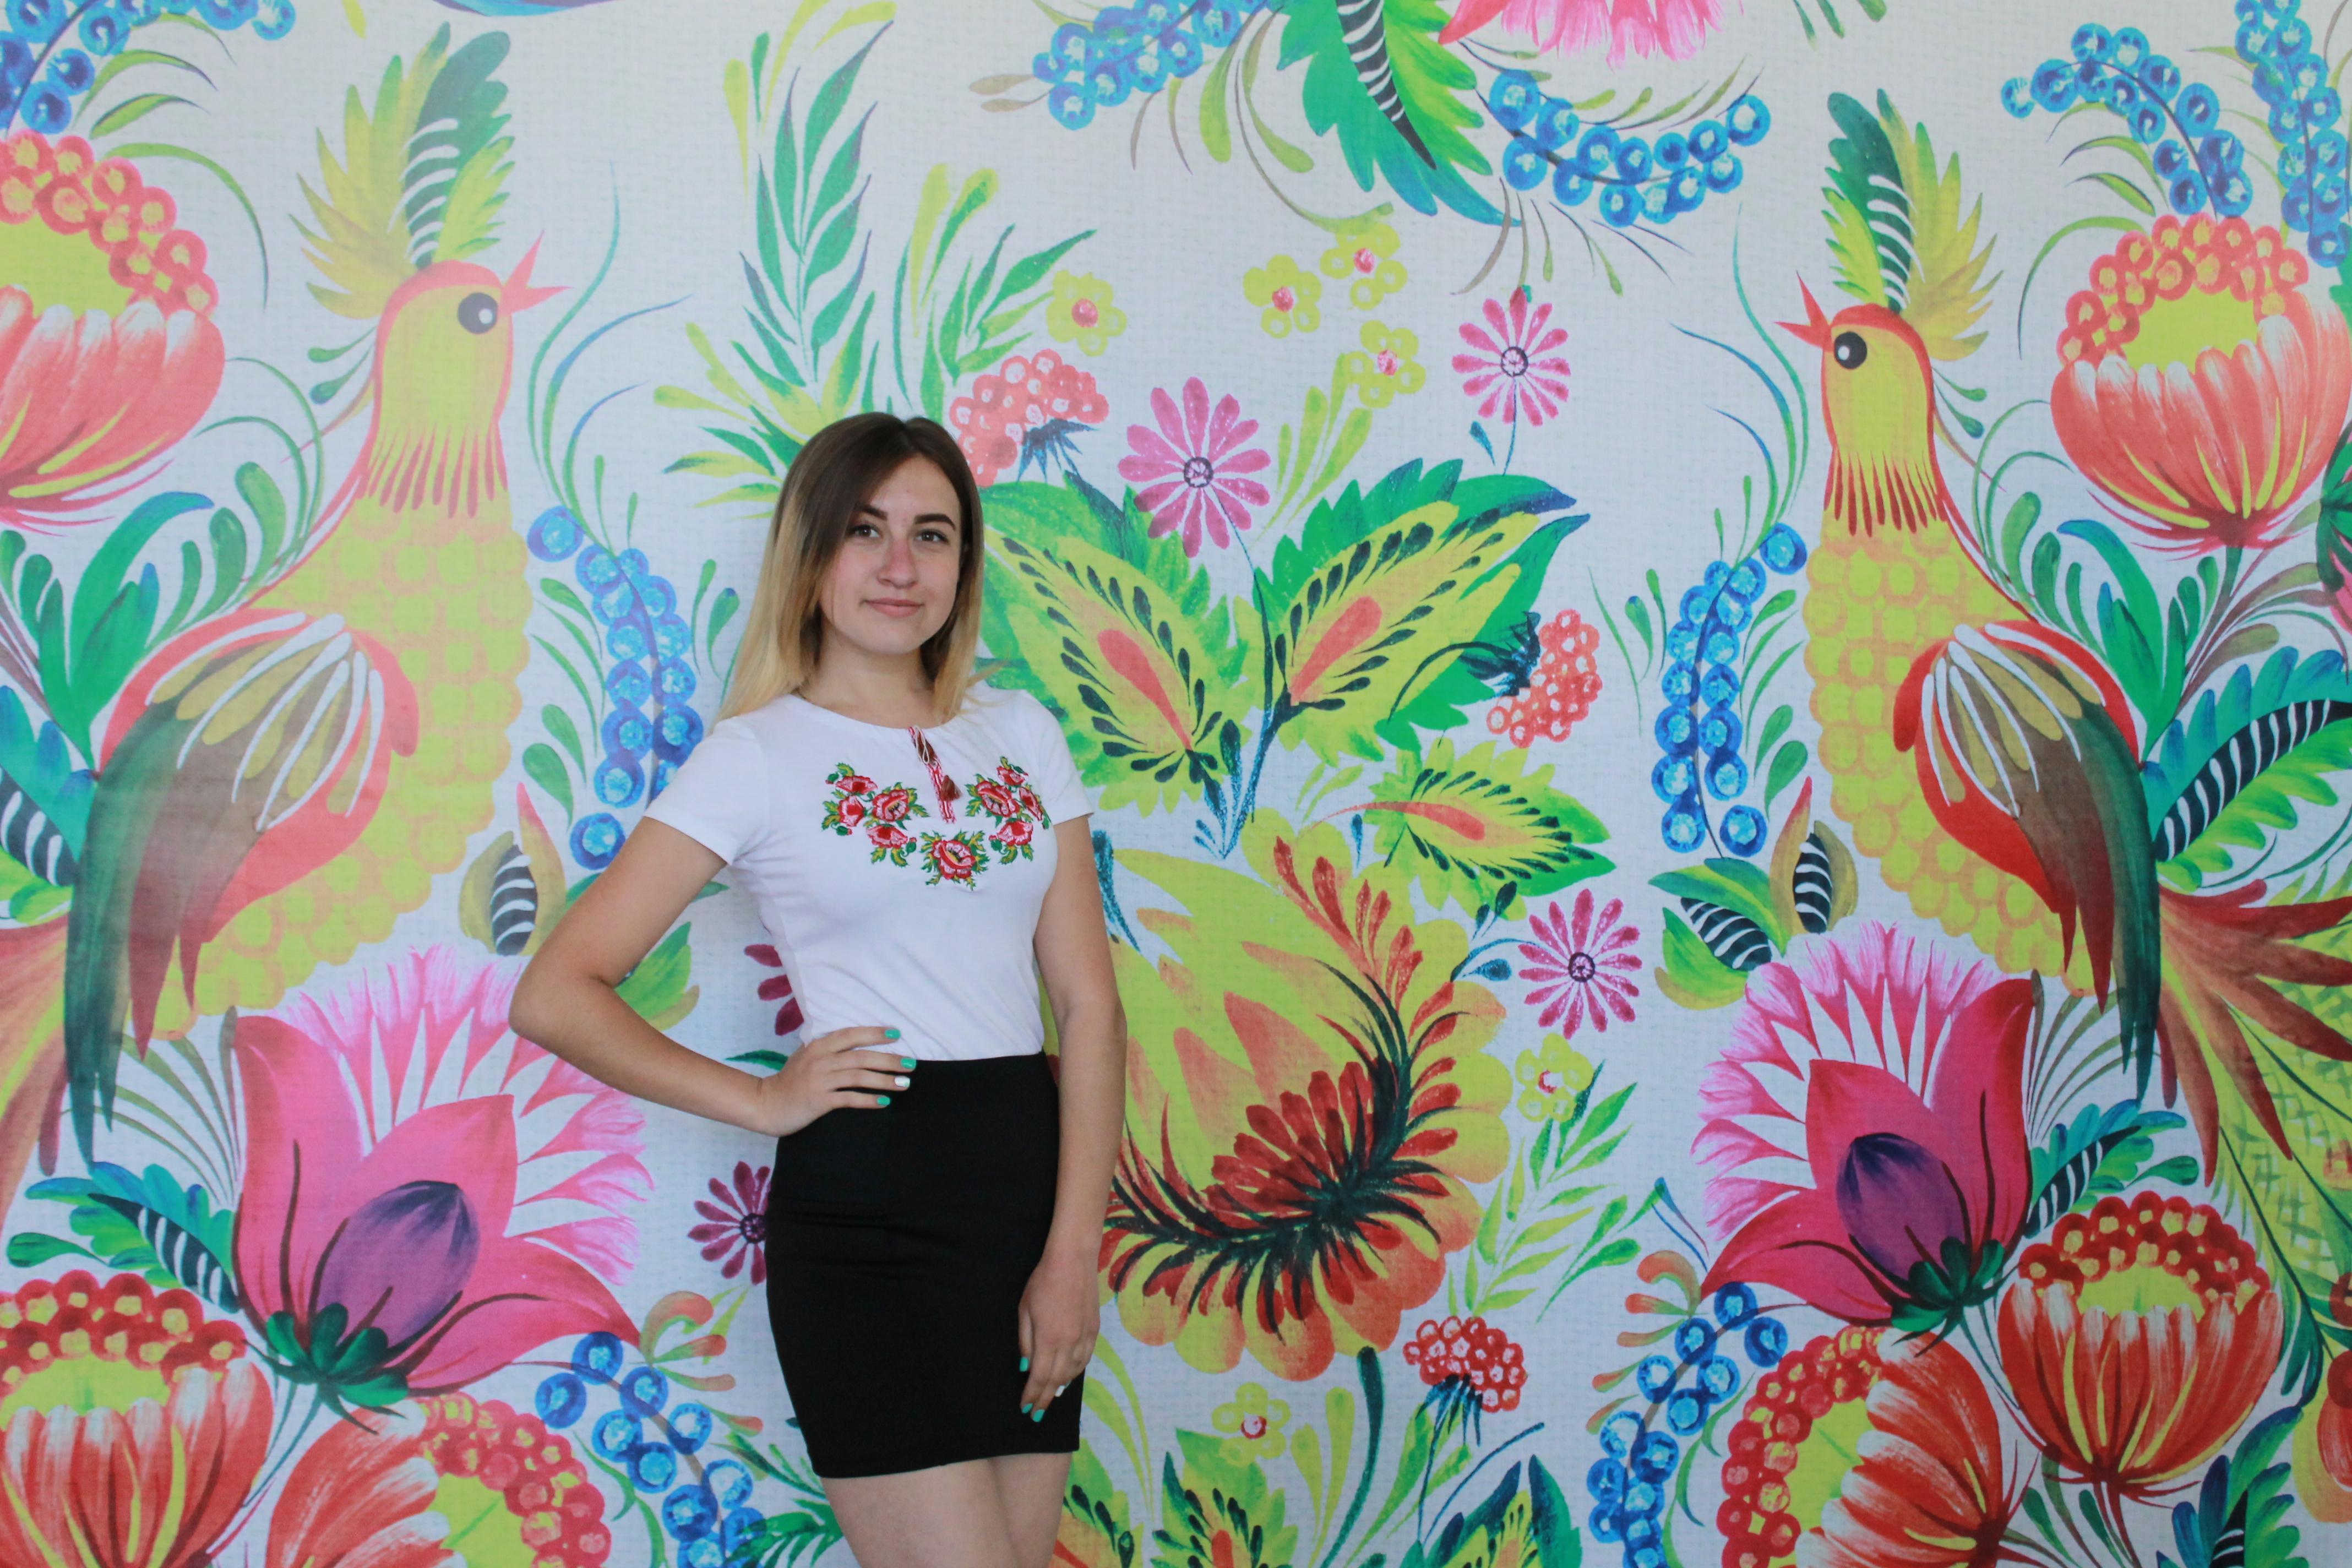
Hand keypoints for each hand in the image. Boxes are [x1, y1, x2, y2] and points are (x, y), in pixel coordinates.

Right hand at [746, 1026, 912, 1137]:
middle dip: (889, 1059)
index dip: (874, 1033)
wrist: (766, 1104)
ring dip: (884, 1080)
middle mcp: (820, 1060)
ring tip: (904, 1084)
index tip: (896, 1034)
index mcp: (818, 1046)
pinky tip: (884, 1102)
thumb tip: (854, 1042)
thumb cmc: (789, 1081)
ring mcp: (819, 1081)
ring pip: (858, 1077)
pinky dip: (868, 1100)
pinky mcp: (819, 1101)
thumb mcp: (805, 1057)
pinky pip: (849, 1099)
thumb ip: (826, 1050)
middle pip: (861, 1056)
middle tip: (911, 1064)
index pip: (850, 1035)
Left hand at [1016, 1243, 1098, 1420]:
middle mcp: (1069, 1343)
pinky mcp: (1094, 1330)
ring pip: (1073, 1372)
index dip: (1032, 1395)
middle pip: (1057, 1380)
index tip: (1026, 1408)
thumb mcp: (1025, 1310)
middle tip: (1037, 1414)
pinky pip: (1085, 1359)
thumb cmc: (1042, 1282)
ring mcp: (1084, 1337)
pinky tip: (1070, 1376)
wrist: (1073, 1261)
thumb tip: (1026, 1366)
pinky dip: (1076, 1372)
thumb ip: (1026, 1340)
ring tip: (1051, 1397)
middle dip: (1045, 1399)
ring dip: (1061, 1387)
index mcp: (1049, 1339)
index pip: (1039, 1377)